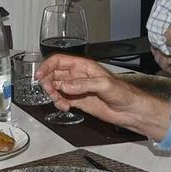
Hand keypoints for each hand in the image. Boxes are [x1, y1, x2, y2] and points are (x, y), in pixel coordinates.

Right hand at [37, 54, 155, 133]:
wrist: (131, 110)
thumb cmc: (124, 93)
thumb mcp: (104, 84)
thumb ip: (83, 84)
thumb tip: (64, 86)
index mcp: (84, 66)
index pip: (59, 61)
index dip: (47, 66)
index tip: (39, 75)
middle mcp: (78, 76)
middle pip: (54, 74)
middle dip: (48, 82)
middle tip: (48, 91)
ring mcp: (78, 89)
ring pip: (56, 88)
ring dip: (53, 94)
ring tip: (58, 100)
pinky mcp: (79, 101)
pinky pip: (62, 100)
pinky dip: (59, 103)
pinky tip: (65, 106)